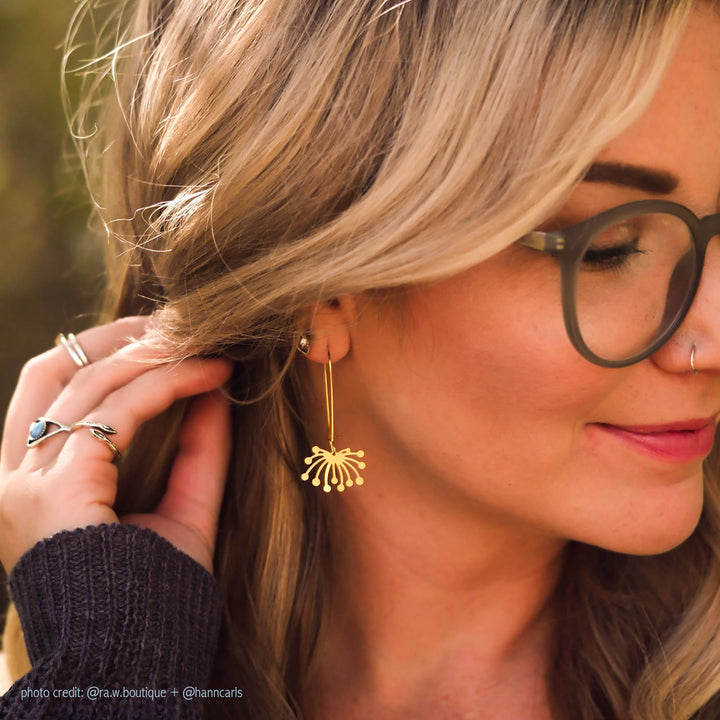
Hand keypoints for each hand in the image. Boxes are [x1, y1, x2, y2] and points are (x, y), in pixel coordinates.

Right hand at [0, 317, 232, 574]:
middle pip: (53, 371)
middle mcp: (14, 479)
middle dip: (117, 337)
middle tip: (178, 323)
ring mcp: (27, 484)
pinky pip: (119, 412)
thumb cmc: (157, 594)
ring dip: (155, 354)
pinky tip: (212, 375)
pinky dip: (169, 384)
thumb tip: (215, 391)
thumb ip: (197, 451)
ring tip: (210, 346)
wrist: (139, 664)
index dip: (103, 355)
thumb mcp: (182, 509)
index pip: (50, 393)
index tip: (162, 339)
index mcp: (33, 484)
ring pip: (89, 383)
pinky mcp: (56, 490)